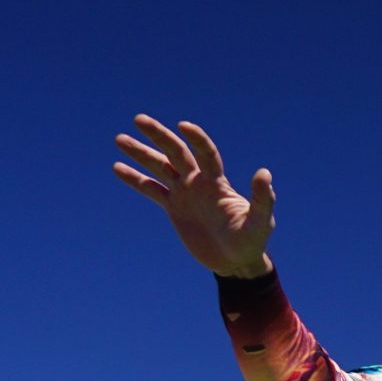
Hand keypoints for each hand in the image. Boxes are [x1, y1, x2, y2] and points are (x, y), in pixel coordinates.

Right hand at [113, 115, 276, 278]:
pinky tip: (117, 168)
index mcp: (217, 182)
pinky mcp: (174, 208)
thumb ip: (262, 198)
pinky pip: (152, 190)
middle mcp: (198, 182)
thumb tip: (264, 173)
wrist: (236, 261)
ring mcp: (185, 194)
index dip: (196, 139)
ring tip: (119, 139)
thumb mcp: (260, 221)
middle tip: (138, 119)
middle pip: (176, 152)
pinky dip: (136, 180)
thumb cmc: (252, 240)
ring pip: (160, 167)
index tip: (182, 125)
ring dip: (141, 153)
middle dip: (159, 135)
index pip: (205, 153)